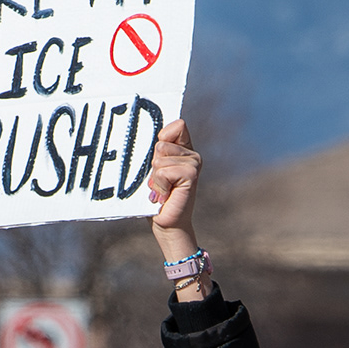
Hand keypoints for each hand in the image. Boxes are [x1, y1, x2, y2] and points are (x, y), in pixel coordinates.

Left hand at [148, 116, 201, 250]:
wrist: (166, 223)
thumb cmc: (157, 197)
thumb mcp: (154, 170)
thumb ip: (157, 152)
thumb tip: (157, 139)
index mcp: (184, 149)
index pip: (178, 124)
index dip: (164, 135)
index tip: (157, 155)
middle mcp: (192, 155)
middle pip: (162, 142)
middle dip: (154, 164)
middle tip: (160, 181)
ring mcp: (194, 164)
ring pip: (160, 159)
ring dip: (155, 177)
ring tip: (162, 189)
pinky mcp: (192, 175)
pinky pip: (164, 171)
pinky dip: (159, 185)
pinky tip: (166, 195)